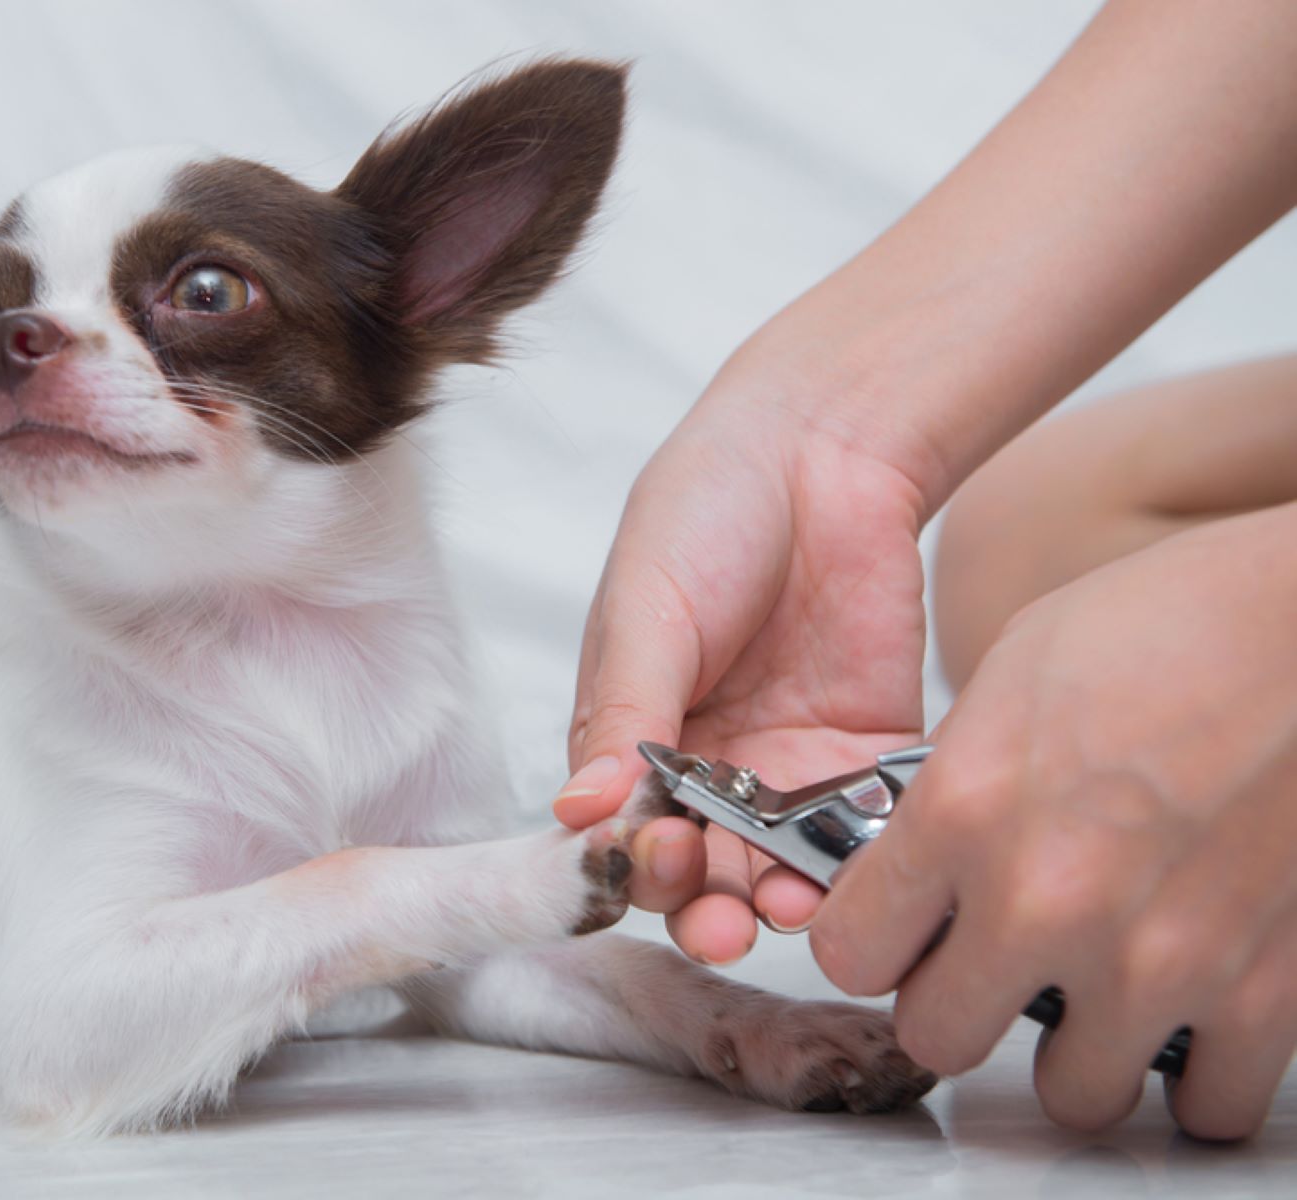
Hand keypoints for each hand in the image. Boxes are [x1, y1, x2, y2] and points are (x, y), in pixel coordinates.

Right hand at [557, 362, 928, 963]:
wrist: (822, 447)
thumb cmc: (705, 514)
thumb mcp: (646, 613)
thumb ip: (621, 718)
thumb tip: (578, 813)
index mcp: (633, 742)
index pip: (623, 834)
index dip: (634, 866)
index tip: (652, 862)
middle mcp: (708, 773)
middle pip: (702, 873)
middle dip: (707, 908)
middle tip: (721, 918)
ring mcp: (789, 771)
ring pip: (779, 868)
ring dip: (779, 902)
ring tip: (787, 908)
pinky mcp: (867, 756)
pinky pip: (865, 830)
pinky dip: (860, 862)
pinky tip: (858, 876)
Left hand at [811, 502, 1296, 1138]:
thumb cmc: (1172, 625)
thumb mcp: (1006, 681)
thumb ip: (950, 792)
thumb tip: (919, 862)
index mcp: (964, 814)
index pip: (849, 953)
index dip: (868, 944)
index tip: (893, 932)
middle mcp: (1047, 903)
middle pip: (940, 1038)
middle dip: (953, 1005)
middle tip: (985, 968)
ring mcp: (1156, 961)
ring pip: (1071, 1097)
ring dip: (1073, 1051)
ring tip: (1091, 990)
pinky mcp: (1265, 991)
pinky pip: (1207, 1105)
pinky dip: (1194, 1074)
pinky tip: (1186, 1016)